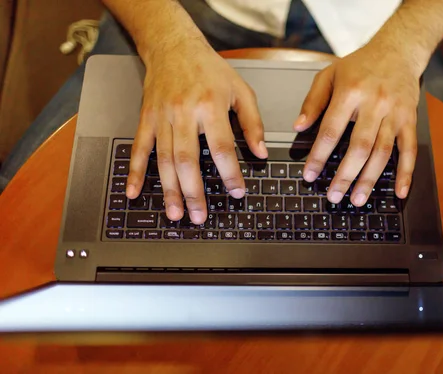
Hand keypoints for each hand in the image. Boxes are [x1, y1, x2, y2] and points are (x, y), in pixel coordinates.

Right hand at [125, 40, 267, 223]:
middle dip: (193, 192)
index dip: (230, 172)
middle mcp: (184, 113)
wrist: (173, 45)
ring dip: (168, 189)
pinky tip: (134, 191)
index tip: (237, 192)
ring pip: (164, 159)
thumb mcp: (241, 90)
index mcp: (210, 106)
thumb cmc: (210, 69)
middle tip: (199, 217)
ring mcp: (162, 117)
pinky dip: (135, 171)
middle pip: (187, 159)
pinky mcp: (146, 118)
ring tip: (174, 213)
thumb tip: (261, 152)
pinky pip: (139, 148)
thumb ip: (252, 122)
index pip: (221, 147)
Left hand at [295, 43, 420, 205]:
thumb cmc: (360, 64)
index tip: (310, 175)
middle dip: (345, 175)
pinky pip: (410, 150)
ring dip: (370, 179)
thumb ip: (313, 101)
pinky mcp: (410, 120)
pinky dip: (406, 173)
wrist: (399, 50)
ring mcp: (395, 113)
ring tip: (357, 199)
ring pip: (383, 152)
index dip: (319, 155)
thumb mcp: (329, 74)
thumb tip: (298, 126)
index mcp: (350, 92)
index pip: (331, 130)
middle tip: (334, 196)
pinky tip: (399, 192)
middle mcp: (375, 103)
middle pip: (359, 146)